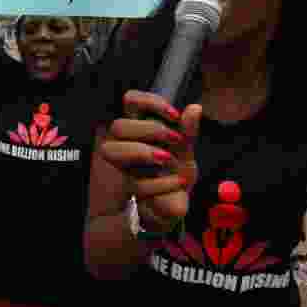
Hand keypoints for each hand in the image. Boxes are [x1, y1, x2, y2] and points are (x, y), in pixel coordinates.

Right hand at [100, 91, 200, 231]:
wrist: (173, 205)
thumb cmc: (174, 172)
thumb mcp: (186, 151)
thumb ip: (188, 131)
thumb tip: (195, 108)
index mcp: (140, 128)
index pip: (131, 101)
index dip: (148, 101)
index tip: (174, 114)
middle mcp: (126, 144)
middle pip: (119, 125)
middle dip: (149, 129)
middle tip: (175, 138)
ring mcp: (123, 166)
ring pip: (112, 150)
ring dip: (143, 152)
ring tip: (169, 160)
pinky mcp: (129, 189)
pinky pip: (135, 183)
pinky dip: (162, 183)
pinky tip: (177, 182)